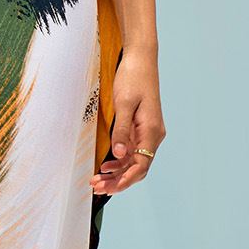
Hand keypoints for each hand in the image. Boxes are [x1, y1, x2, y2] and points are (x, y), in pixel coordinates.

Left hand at [91, 47, 164, 195]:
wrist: (140, 59)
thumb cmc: (133, 78)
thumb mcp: (124, 104)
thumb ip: (121, 130)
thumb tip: (118, 155)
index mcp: (152, 132)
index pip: (141, 166)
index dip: (124, 180)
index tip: (107, 188)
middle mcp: (153, 135)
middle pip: (138, 167)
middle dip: (118, 180)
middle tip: (96, 186)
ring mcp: (147, 132)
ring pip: (134, 161)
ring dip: (117, 173)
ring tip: (97, 179)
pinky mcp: (140, 127)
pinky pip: (131, 150)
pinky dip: (119, 161)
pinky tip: (105, 165)